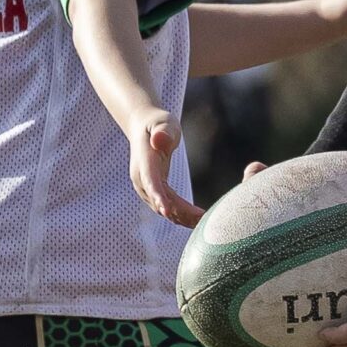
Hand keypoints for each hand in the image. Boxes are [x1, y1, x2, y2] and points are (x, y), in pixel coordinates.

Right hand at [126, 109, 201, 225]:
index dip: (159, 198)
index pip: (151, 183)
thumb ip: (163, 132)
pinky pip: (168, 207)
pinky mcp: (154, 191)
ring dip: (182, 218)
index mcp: (144, 163)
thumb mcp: (163, 123)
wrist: (144, 127)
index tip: (167, 211)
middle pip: (161, 200)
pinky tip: (198, 221)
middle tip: (202, 220)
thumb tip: (159, 141)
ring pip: (164, 208)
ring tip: (204, 224)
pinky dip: (181, 215)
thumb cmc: (158, 122)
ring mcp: (147, 188)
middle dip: (179, 212)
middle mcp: (142, 179)